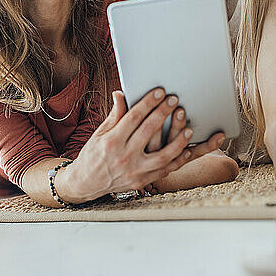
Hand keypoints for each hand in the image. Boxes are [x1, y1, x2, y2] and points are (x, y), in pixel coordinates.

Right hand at [58, 88, 224, 203]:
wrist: (87, 183)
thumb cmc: (93, 154)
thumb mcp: (100, 133)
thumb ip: (115, 114)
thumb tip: (120, 93)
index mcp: (112, 141)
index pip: (133, 117)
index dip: (148, 103)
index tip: (160, 92)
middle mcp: (124, 157)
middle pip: (148, 131)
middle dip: (163, 113)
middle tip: (175, 100)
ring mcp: (134, 171)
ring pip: (162, 156)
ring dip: (177, 141)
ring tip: (188, 127)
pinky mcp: (141, 182)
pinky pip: (163, 171)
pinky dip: (176, 161)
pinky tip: (185, 150)